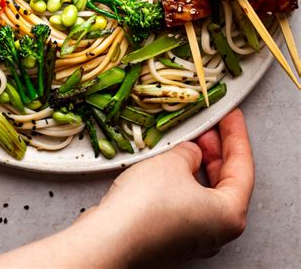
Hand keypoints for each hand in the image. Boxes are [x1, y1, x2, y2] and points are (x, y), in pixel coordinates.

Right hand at [91, 108, 253, 266]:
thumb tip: (192, 152)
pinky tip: (172, 165)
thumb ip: (190, 152)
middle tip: (210, 124)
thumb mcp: (174, 161)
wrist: (111, 238)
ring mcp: (194, 238)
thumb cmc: (147, 205)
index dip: (235, 135)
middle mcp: (217, 231)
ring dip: (199, 164)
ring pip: (205, 193)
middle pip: (227, 181)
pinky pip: (187, 203)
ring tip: (189, 140)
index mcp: (230, 214)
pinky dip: (184, 181)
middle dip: (217, 149)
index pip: (242, 166)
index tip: (230, 115)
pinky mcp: (172, 238)